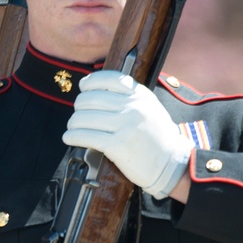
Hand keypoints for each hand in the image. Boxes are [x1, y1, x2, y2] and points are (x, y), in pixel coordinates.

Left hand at [63, 71, 191, 199]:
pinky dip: (72, 137)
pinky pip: (86, 136)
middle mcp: (132, 107)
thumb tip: (96, 90)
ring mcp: (125, 126)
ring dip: (73, 124)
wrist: (172, 164)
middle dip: (79, 108)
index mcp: (140, 95)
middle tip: (78, 116)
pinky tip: (70, 138)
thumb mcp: (150, 108)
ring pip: (84, 118)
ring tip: (73, 129)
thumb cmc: (158, 137)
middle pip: (90, 99)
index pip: (107, 79)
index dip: (90, 83)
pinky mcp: (118, 146)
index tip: (83, 88)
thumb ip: (129, 97)